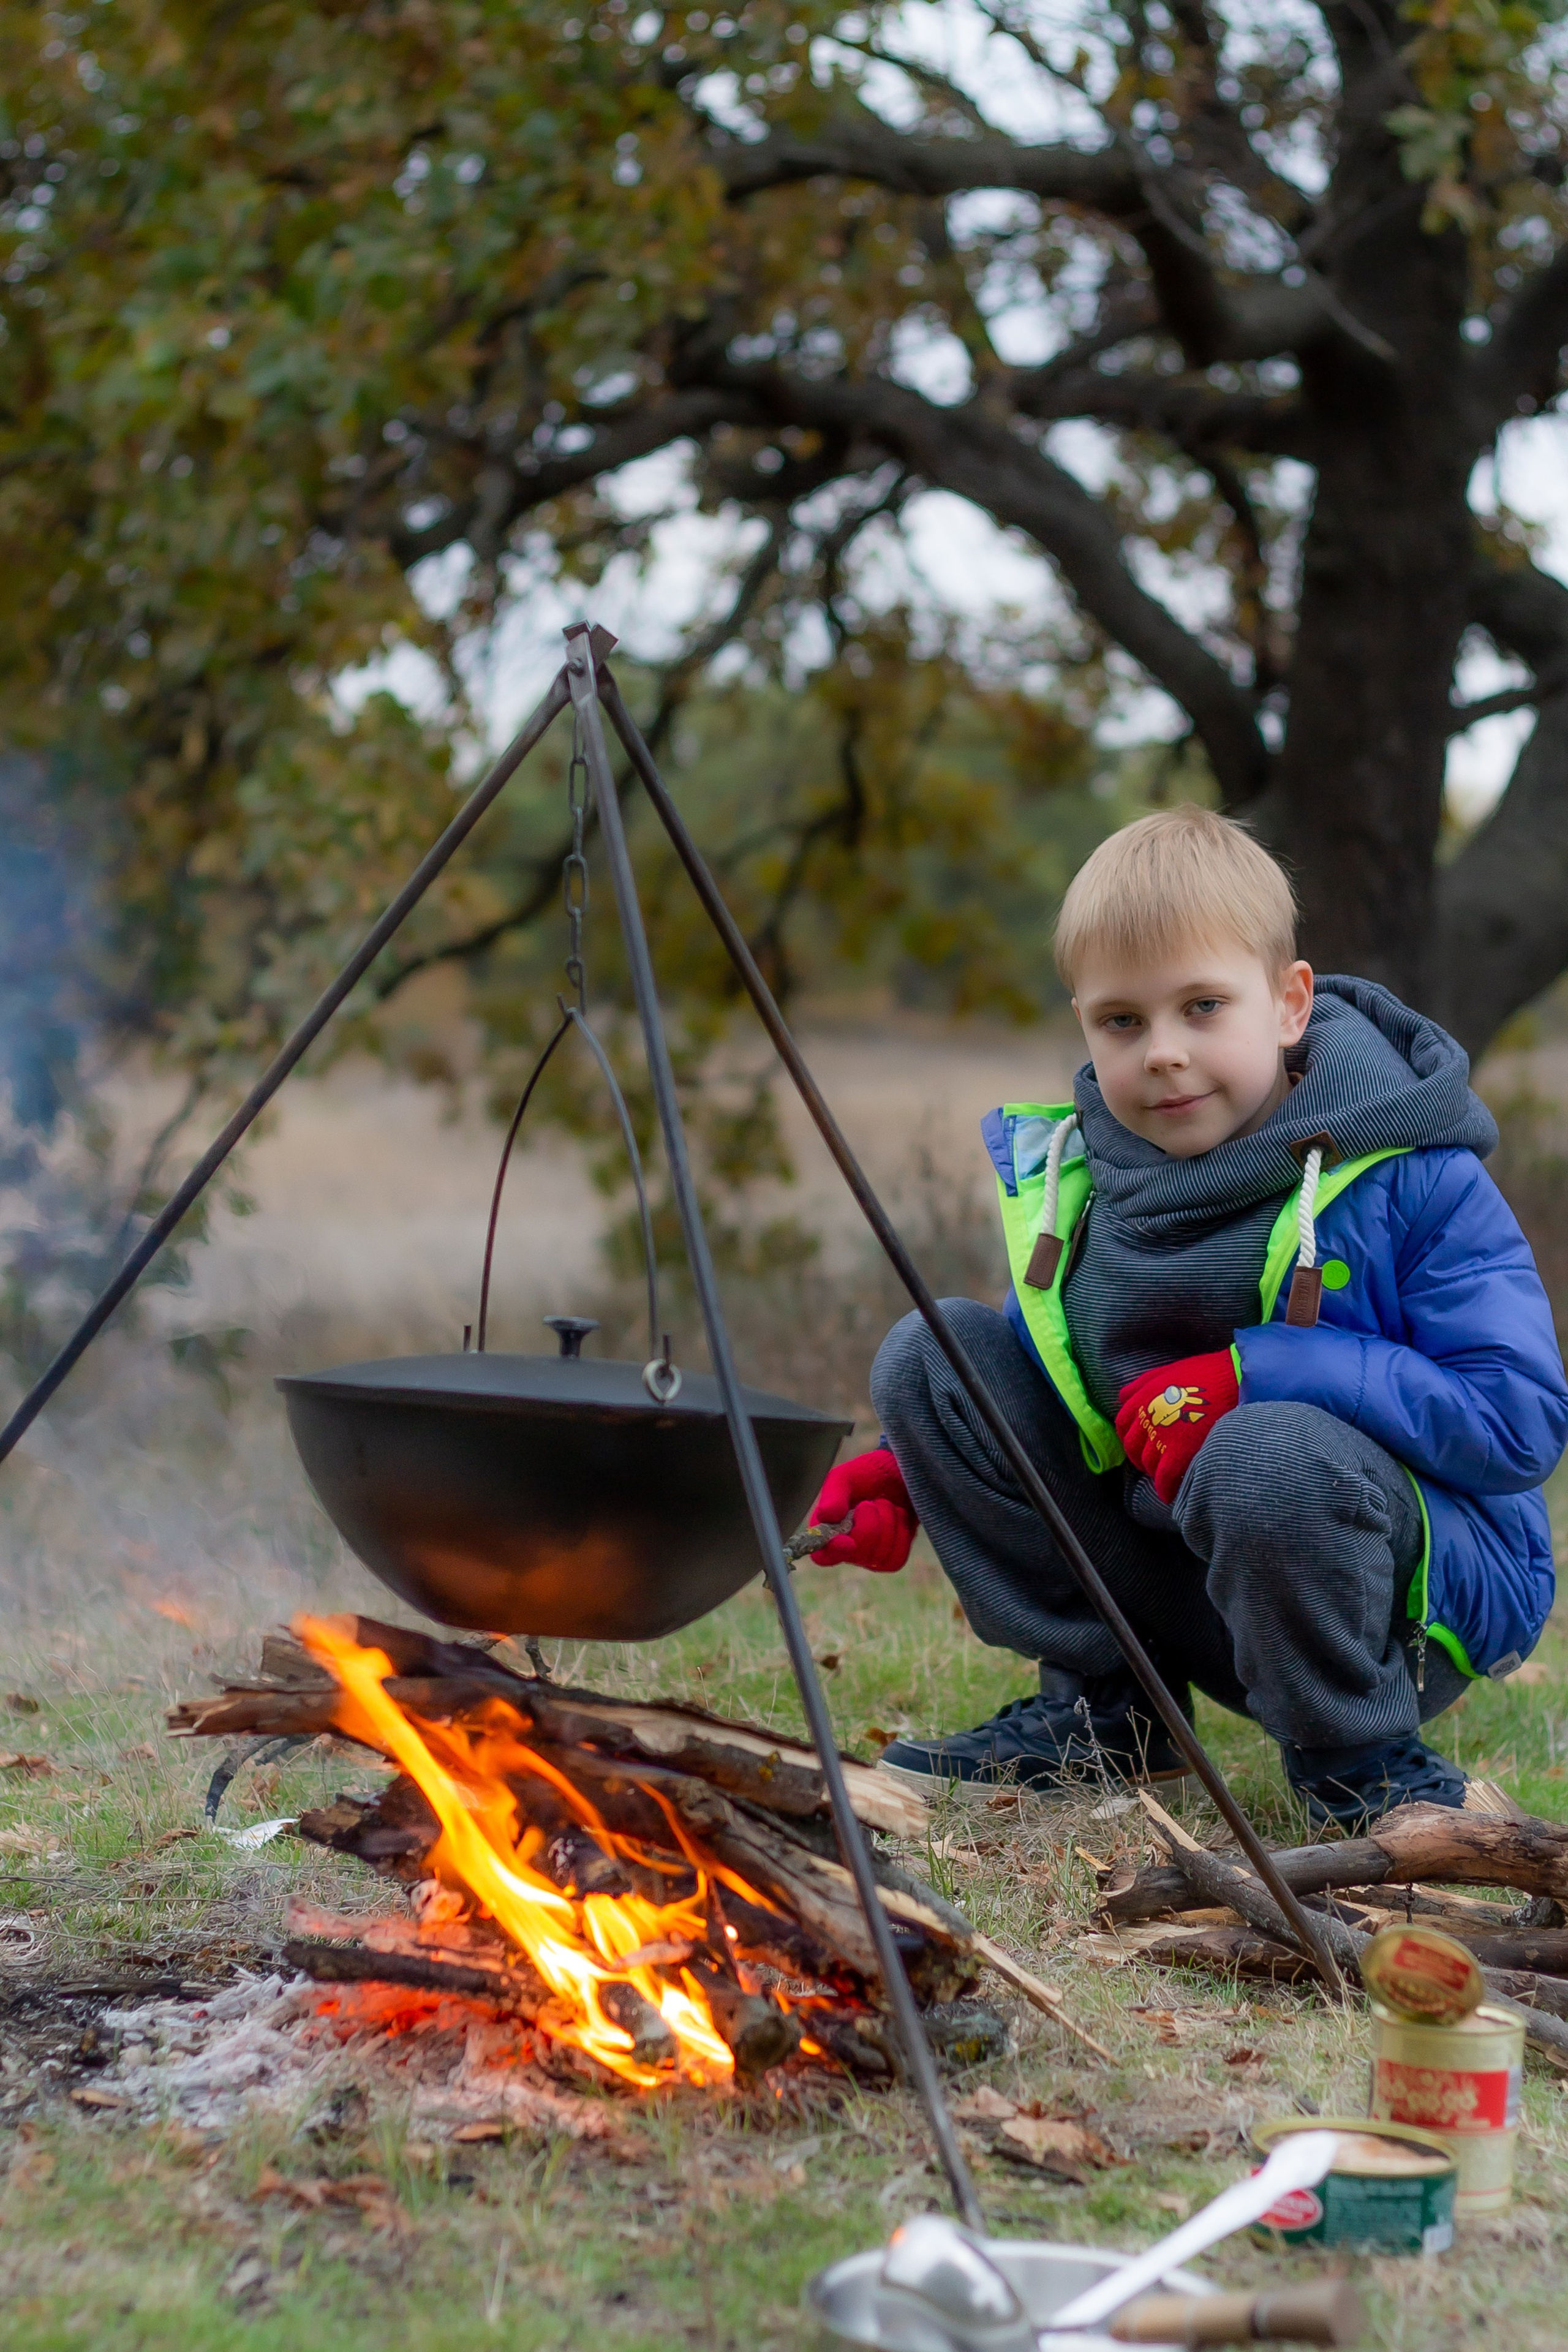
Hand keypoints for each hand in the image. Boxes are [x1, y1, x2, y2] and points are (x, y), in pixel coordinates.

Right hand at [808, 1447, 917, 1572]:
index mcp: (828, 1530)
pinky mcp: (892, 1558)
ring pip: (879, 1556)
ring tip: (885, 1506)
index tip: (848, 1541)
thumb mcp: (845, 1477)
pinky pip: (897, 1558)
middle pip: (857, 1553)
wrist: (900, 1472)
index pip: (822, 1556)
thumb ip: (833, 1496)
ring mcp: (870, 1556)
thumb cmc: (867, 1474)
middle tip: (870, 1503)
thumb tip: (826, 1517)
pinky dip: (901, 1532)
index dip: (833, 1552)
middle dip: (869, 1523)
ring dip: (887, 1523)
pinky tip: (898, 1517)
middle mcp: (847, 1548)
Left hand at [1116, 1349, 1239, 1505]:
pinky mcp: (1177, 1453)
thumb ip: (1142, 1384)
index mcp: (1142, 1398)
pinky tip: (1170, 1494)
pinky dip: (1165, 1489)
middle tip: (1153, 1462)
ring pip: (1147, 1464)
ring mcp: (1160, 1437)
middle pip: (1132, 1447)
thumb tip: (1124, 1397)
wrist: (1235, 1382)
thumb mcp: (1167, 1371)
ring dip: (1154, 1472)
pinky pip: (1164, 1479)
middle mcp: (1146, 1418)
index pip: (1123, 1425)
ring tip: (1167, 1475)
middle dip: (1140, 1457)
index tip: (1141, 1443)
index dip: (1131, 1436)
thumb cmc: (1207, 1374)